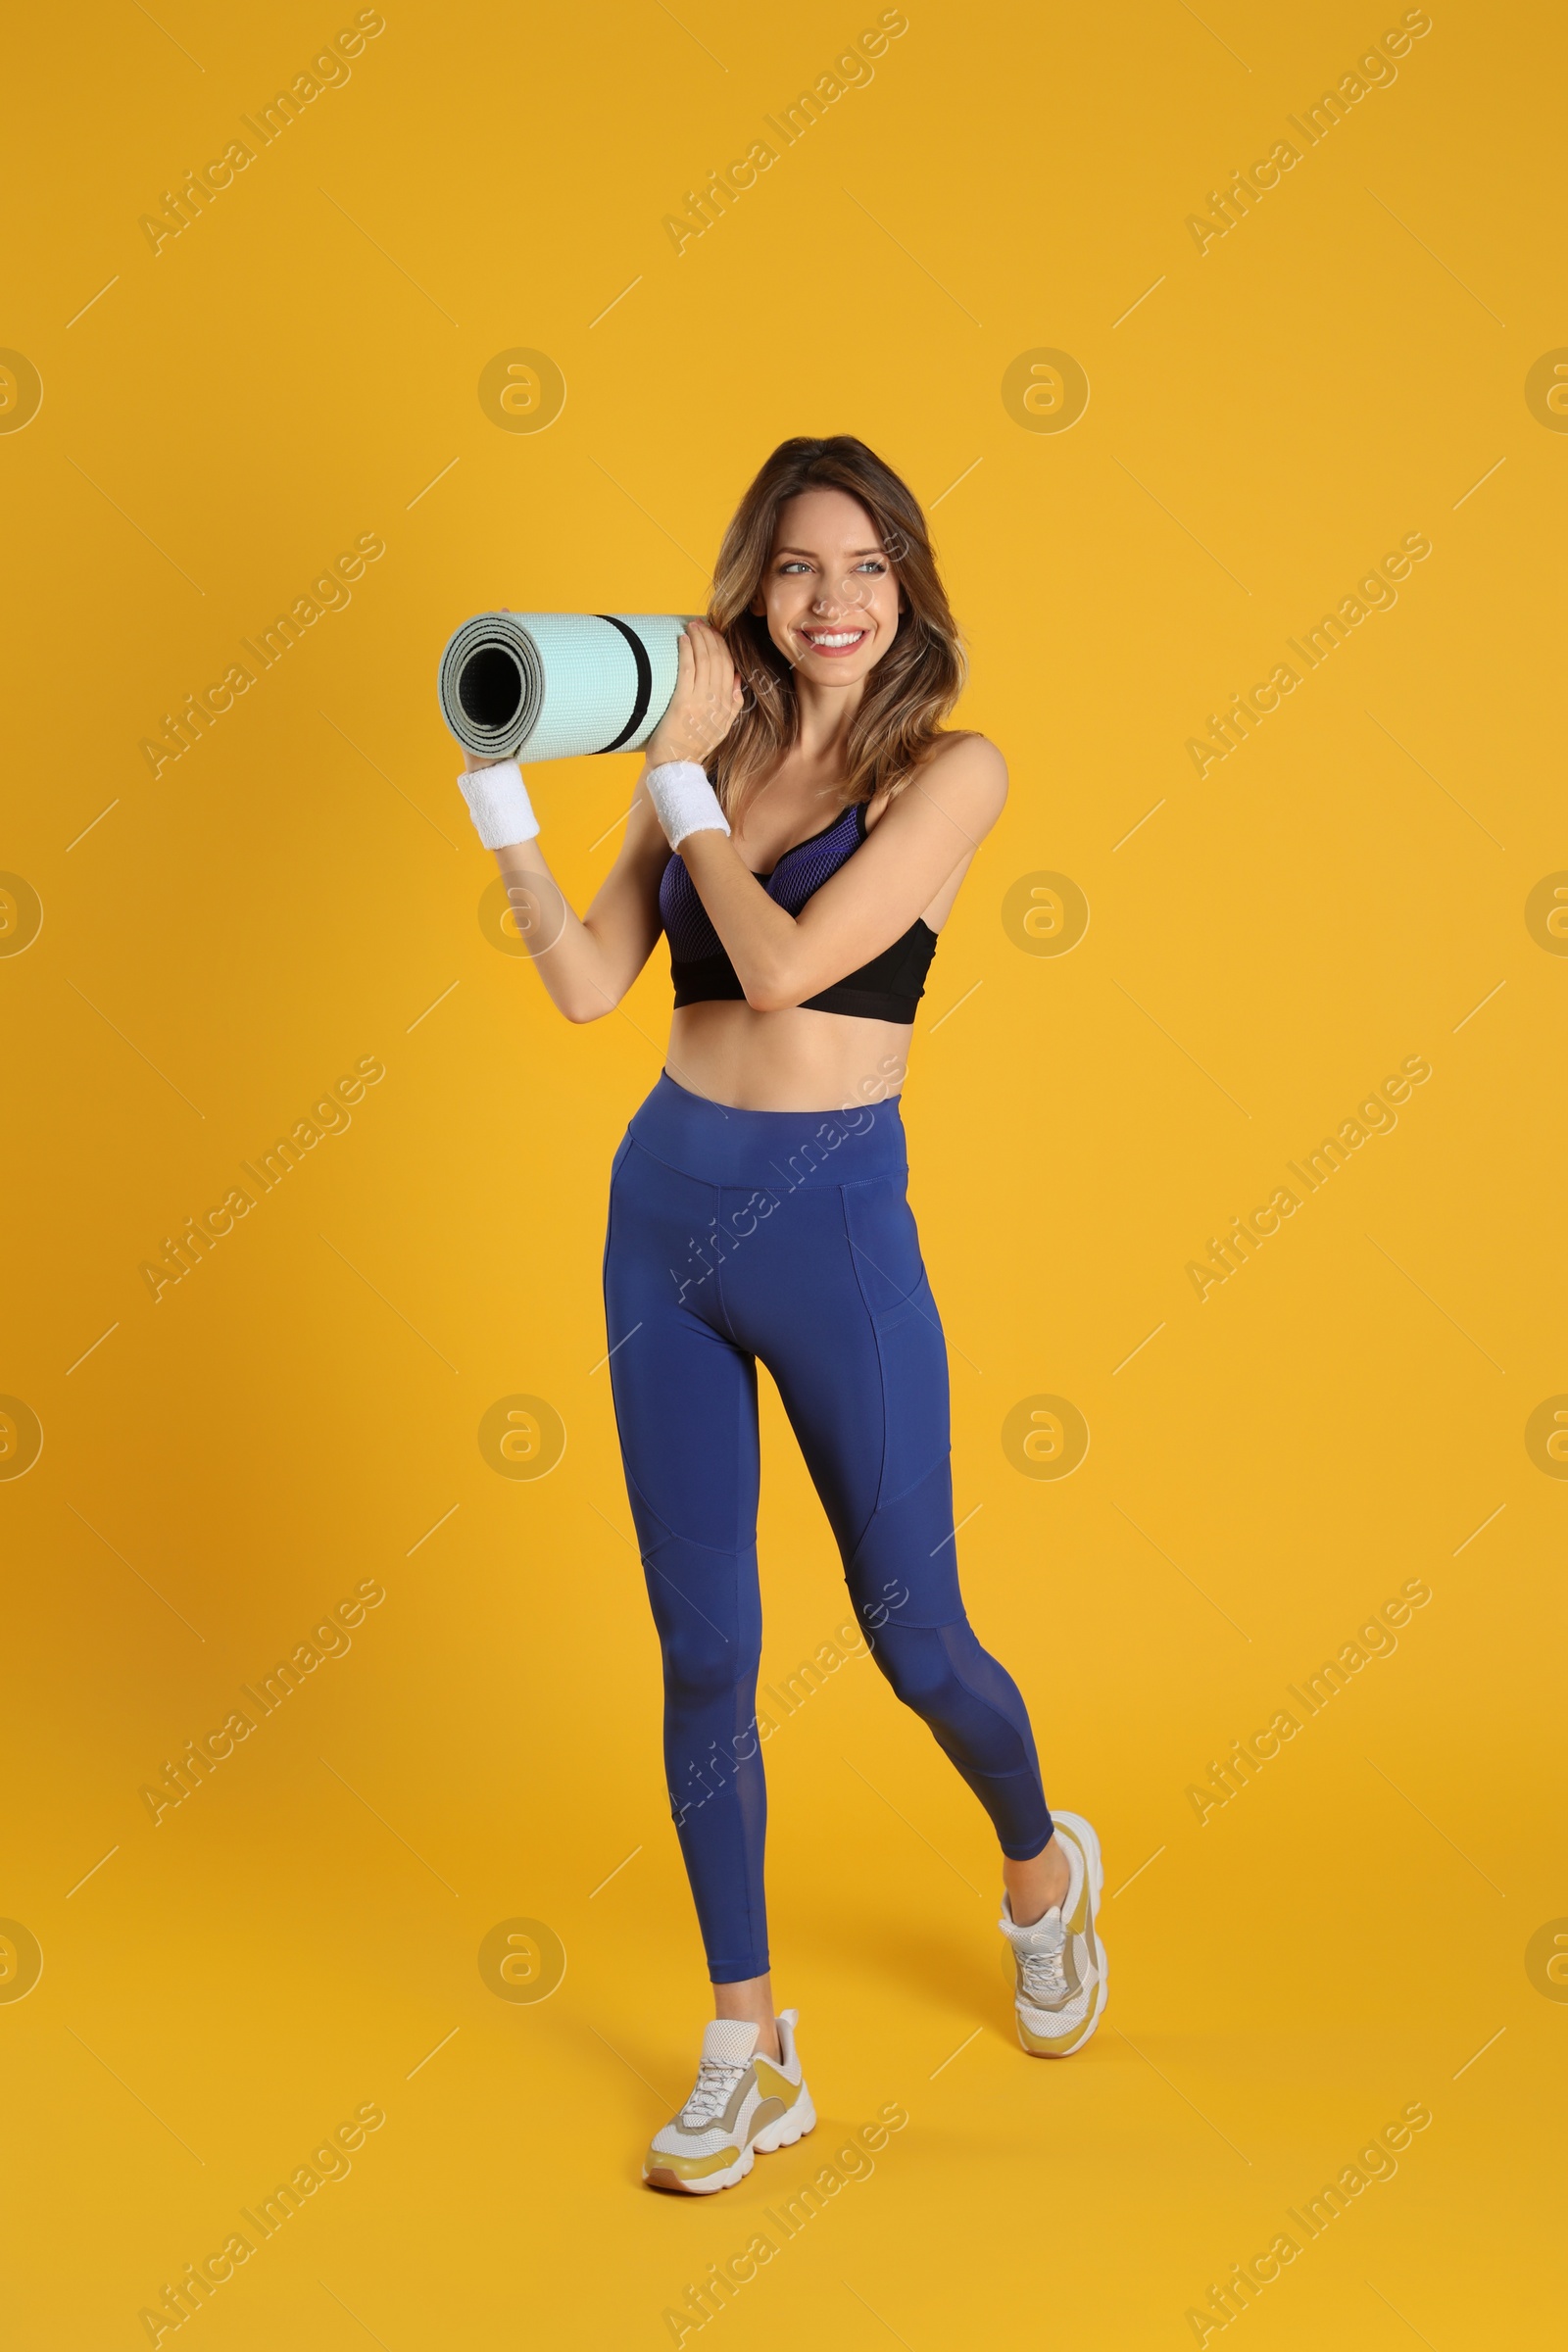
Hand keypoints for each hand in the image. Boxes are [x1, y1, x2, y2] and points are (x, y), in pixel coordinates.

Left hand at [644, 620, 742, 767]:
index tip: (715, 633)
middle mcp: (718, 702)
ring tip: (692, 626)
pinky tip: (683, 640)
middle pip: (718, 660)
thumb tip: (737, 677)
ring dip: (699, 639)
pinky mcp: (683, 703)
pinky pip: (688, 670)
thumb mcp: (722, 726)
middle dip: (711, 637)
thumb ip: (733, 702)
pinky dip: (687, 651)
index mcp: (729, 706)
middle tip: (701, 624)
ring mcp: (701, 702)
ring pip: (705, 661)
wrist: (677, 765)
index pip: (730, 667)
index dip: (723, 646)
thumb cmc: (694, 745)